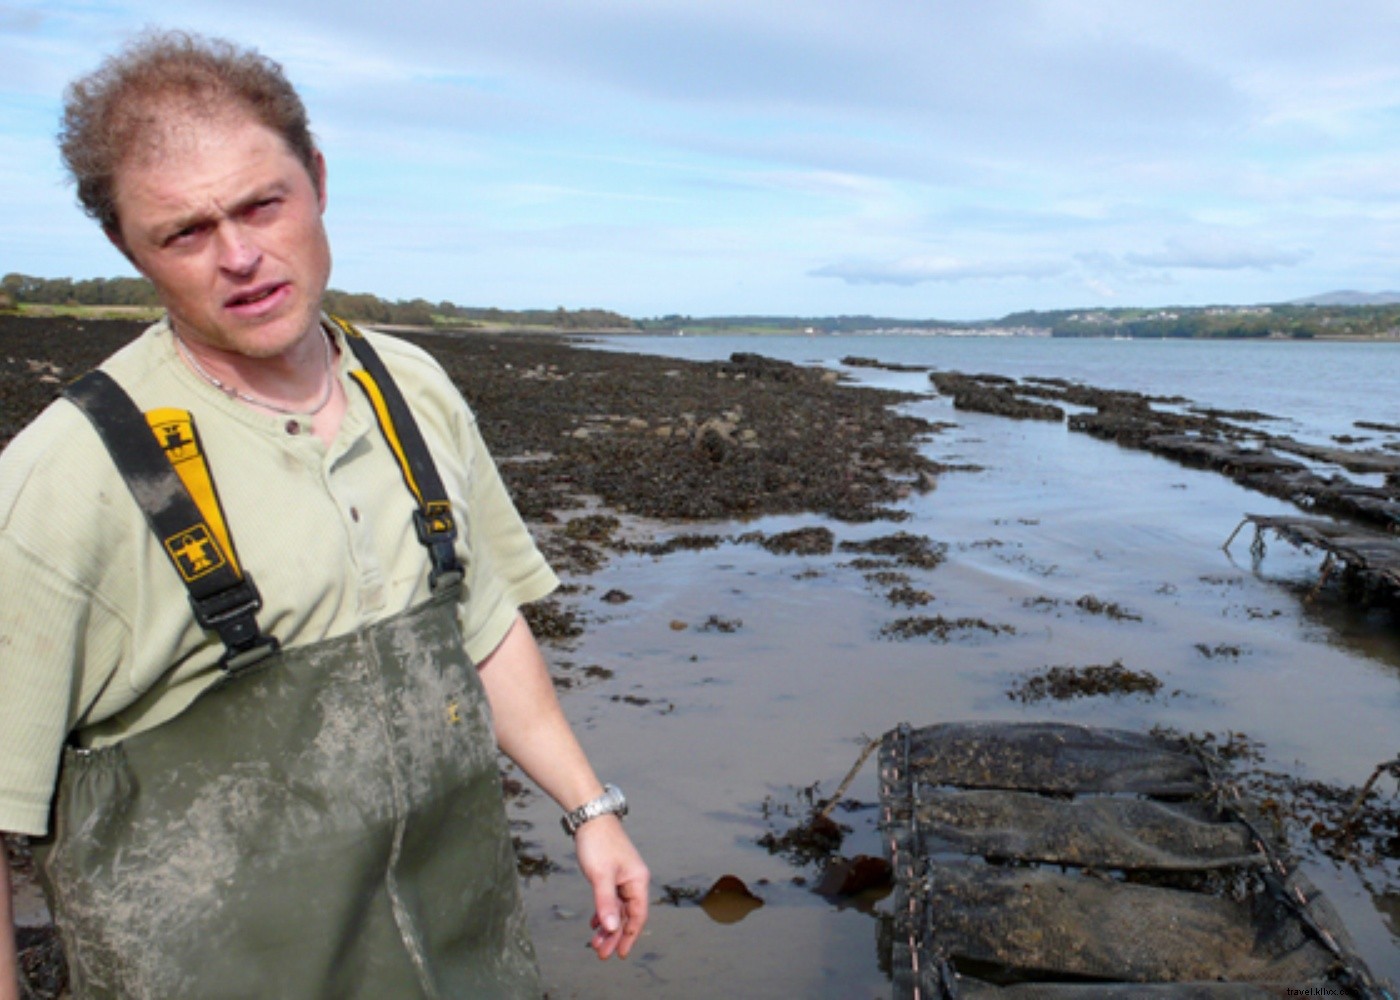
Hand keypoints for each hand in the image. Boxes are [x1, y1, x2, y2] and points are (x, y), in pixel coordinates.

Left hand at [573, 816, 648, 959]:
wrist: (591, 817)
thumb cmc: (598, 842)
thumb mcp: (600, 876)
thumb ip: (606, 903)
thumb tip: (612, 928)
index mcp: (638, 881)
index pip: (637, 916)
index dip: (629, 936)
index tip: (618, 954)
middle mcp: (634, 881)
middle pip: (627, 915)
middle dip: (614, 936)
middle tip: (601, 954)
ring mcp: (623, 877)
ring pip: (618, 909)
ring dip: (607, 926)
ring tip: (594, 942)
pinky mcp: (613, 873)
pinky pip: (611, 899)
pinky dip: (604, 912)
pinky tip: (595, 923)